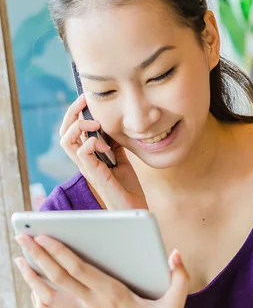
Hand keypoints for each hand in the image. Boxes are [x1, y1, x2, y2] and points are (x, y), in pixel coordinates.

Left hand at [15, 235, 187, 307]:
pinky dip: (41, 304)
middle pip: (58, 277)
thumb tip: (176, 254)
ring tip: (20, 262)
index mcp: (113, 295)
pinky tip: (35, 292)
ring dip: (32, 279)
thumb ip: (179, 278)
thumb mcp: (174, 306)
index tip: (43, 235)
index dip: (58, 251)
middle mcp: (95, 306)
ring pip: (50, 296)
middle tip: (22, 238)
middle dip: (37, 256)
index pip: (78, 269)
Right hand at [59, 94, 146, 210]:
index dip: (76, 113)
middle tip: (85, 100)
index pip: (72, 131)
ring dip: (79, 125)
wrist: (134, 208)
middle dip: (72, 112)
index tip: (87, 99)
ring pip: (66, 140)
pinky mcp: (94, 174)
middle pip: (63, 132)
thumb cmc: (127, 187)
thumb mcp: (121, 159)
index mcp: (88, 156)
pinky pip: (81, 151)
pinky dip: (92, 142)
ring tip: (96, 124)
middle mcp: (83, 161)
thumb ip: (114, 145)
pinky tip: (106, 146)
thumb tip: (114, 127)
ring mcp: (86, 167)